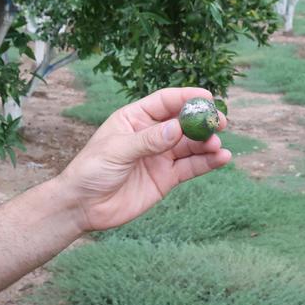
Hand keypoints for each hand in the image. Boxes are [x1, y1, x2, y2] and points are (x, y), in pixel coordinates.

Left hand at [56, 87, 231, 231]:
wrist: (83, 207)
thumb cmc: (91, 170)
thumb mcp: (117, 151)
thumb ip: (148, 141)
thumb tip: (178, 128)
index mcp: (135, 119)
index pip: (165, 102)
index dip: (187, 97)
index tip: (208, 97)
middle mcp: (151, 135)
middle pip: (183, 123)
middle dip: (203, 121)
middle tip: (220, 122)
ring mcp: (160, 156)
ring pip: (191, 145)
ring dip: (207, 143)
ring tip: (217, 145)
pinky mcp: (166, 178)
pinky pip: (191, 167)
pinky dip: (208, 162)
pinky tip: (222, 158)